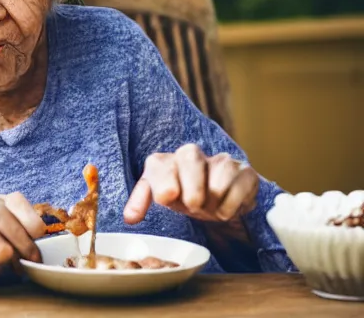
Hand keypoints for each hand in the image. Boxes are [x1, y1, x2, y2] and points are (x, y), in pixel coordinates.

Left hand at [124, 144, 258, 223]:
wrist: (215, 201)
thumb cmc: (183, 197)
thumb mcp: (162, 198)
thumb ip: (142, 202)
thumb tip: (130, 218)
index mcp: (166, 162)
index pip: (159, 164)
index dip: (164, 180)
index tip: (168, 198)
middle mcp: (191, 155)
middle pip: (190, 155)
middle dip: (192, 186)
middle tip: (194, 207)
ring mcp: (219, 160)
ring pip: (219, 168)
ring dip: (214, 198)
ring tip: (210, 210)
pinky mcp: (244, 171)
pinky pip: (241, 181)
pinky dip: (233, 203)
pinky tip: (225, 210)